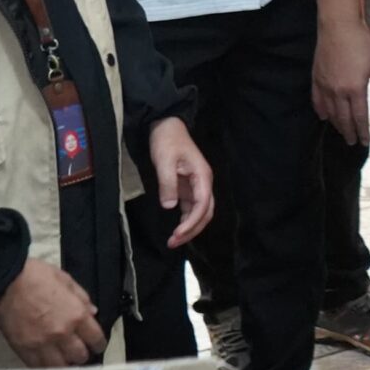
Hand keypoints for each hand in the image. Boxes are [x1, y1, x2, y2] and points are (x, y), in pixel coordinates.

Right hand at [0, 258, 105, 367]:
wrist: (4, 282)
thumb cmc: (35, 276)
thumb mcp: (65, 280)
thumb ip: (82, 298)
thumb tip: (93, 312)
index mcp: (76, 314)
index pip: (96, 339)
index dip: (99, 344)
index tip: (96, 344)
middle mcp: (63, 333)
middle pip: (80, 356)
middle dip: (82, 354)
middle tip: (78, 350)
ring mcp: (42, 344)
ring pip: (60, 367)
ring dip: (64, 364)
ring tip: (63, 358)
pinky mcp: (24, 350)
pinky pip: (39, 367)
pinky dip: (45, 366)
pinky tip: (47, 361)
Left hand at [146, 117, 214, 247]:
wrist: (167, 127)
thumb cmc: (167, 141)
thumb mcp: (164, 161)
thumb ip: (168, 184)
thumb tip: (170, 206)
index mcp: (203, 176)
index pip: (203, 205)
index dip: (192, 222)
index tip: (177, 234)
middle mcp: (204, 183)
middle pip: (205, 213)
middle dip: (192, 230)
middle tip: (174, 242)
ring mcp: (197, 186)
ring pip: (200, 212)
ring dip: (190, 228)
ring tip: (174, 241)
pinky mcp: (188, 188)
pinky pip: (191, 208)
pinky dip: (185, 221)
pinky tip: (176, 230)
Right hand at [311, 14, 369, 144]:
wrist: (338, 26)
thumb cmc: (362, 43)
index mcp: (355, 89)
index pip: (359, 117)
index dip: (362, 132)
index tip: (365, 142)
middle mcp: (338, 91)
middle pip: (343, 118)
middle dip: (349, 132)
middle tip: (353, 142)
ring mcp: (325, 85)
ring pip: (330, 112)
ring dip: (336, 124)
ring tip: (342, 132)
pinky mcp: (316, 78)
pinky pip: (316, 100)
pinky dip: (320, 111)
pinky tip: (324, 117)